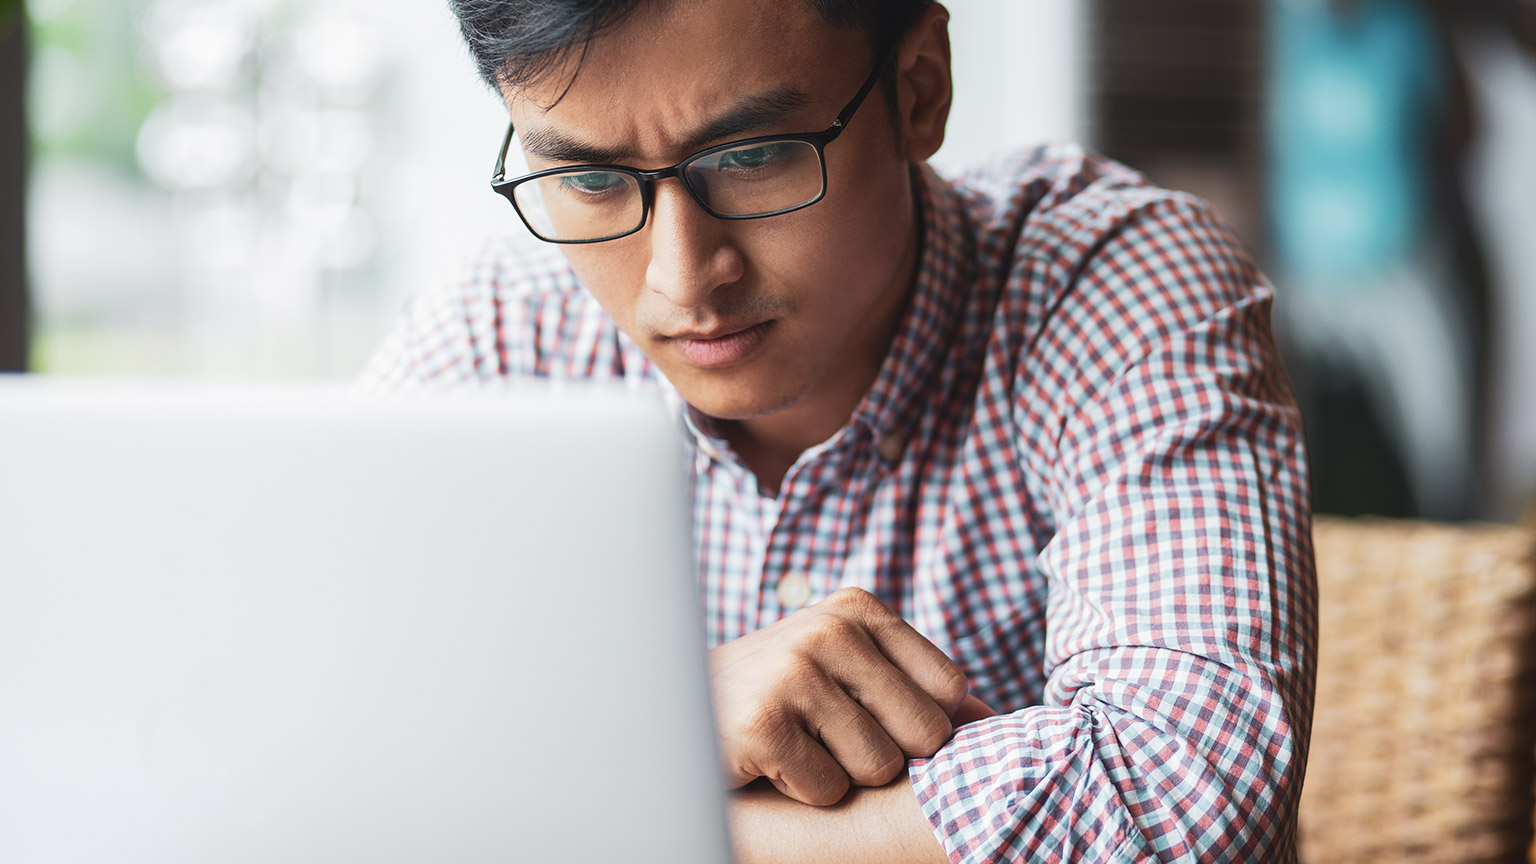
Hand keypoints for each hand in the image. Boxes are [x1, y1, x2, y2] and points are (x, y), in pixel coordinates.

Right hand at [708, 587, 991, 805]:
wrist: (667, 715)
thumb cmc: (772, 701)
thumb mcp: (846, 674)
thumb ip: (918, 690)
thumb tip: (998, 720)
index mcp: (858, 608)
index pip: (951, 691)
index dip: (918, 726)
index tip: (864, 717)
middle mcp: (830, 627)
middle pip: (925, 733)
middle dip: (884, 755)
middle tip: (825, 737)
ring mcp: (794, 670)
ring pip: (879, 767)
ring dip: (838, 775)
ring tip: (793, 745)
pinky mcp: (764, 722)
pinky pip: (829, 790)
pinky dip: (800, 792)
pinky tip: (767, 762)